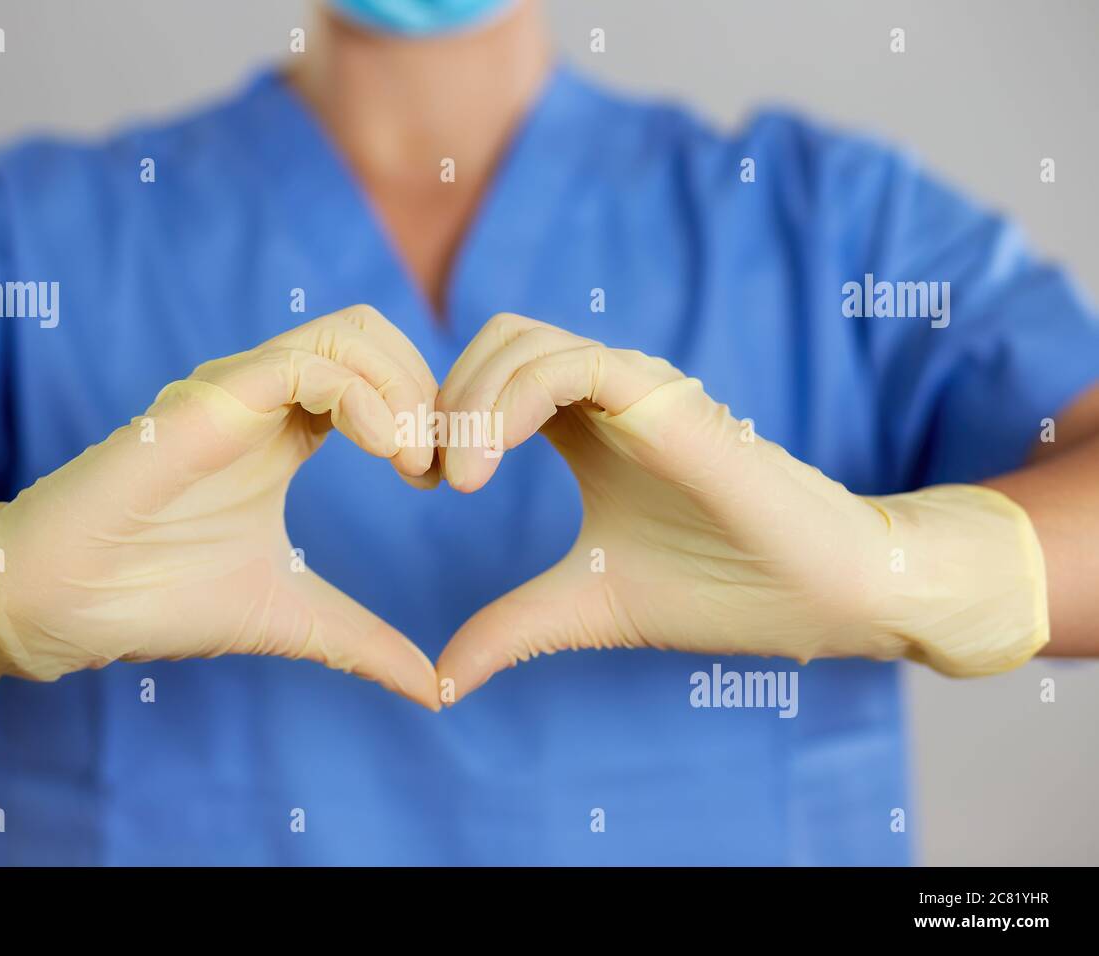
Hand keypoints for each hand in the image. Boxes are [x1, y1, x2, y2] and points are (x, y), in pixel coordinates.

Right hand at [0, 305, 442, 710]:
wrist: (62, 605)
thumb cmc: (158, 598)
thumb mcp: (294, 616)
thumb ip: (364, 641)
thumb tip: (435, 689)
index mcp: (285, 431)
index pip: (378, 372)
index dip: (427, 413)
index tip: (442, 481)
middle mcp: (264, 398)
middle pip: (373, 333)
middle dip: (428, 388)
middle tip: (439, 464)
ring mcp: (236, 392)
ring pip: (349, 333)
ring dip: (404, 387)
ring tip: (415, 461)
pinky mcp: (210, 401)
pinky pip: (307, 364)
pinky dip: (365, 397)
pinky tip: (385, 452)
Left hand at [434, 314, 1047, 701]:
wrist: (821, 597)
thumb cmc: (720, 591)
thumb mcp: (585, 607)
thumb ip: (510, 628)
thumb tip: (441, 683)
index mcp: (584, 429)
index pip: (490, 376)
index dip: (442, 414)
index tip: (421, 482)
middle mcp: (606, 397)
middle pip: (496, 341)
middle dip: (443, 397)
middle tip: (427, 475)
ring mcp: (637, 391)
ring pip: (523, 342)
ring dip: (468, 401)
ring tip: (453, 480)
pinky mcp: (667, 403)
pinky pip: (573, 365)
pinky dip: (511, 399)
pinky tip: (484, 466)